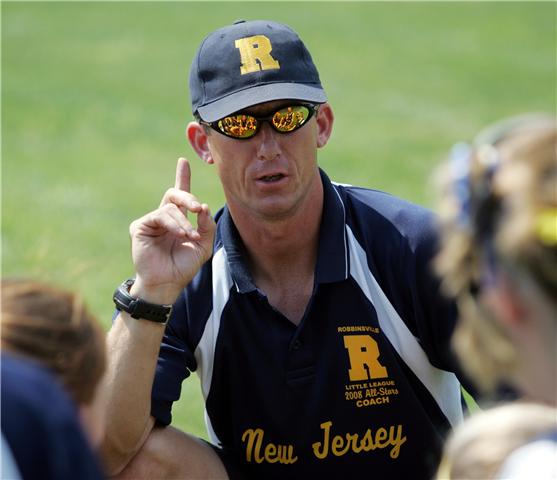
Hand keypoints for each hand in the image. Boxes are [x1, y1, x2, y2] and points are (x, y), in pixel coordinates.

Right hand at [128, 157, 215, 303]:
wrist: (168, 284)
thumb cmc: (184, 266)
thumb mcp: (204, 245)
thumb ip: (207, 226)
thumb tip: (202, 207)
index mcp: (178, 220)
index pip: (180, 195)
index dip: (182, 177)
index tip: (183, 161)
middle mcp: (164, 217)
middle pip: (174, 194)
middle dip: (187, 197)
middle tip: (197, 208)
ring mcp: (151, 221)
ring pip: (170, 207)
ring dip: (184, 221)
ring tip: (190, 236)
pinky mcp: (140, 227)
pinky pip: (159, 216)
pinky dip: (173, 224)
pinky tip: (180, 234)